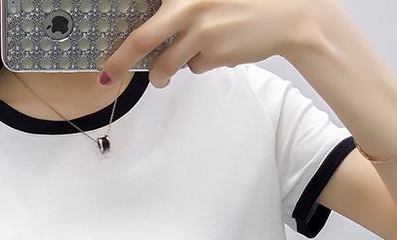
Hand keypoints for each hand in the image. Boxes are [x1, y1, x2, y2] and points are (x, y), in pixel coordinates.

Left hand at [99, 0, 324, 87]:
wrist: (289, 13)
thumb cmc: (247, 2)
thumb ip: (184, 9)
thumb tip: (156, 31)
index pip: (145, 14)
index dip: (123, 38)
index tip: (108, 54)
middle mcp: (187, 3)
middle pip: (141, 39)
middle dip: (119, 61)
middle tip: (108, 75)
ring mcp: (199, 28)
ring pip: (167, 64)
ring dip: (162, 74)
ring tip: (163, 76)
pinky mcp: (212, 50)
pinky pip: (194, 67)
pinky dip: (200, 65)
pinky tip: (219, 50)